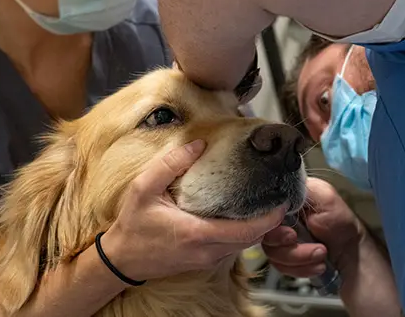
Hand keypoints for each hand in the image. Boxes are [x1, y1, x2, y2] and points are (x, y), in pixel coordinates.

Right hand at [99, 140, 286, 281]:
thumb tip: (197, 144)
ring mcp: (207, 259)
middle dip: (269, 220)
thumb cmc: (132, 225)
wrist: (121, 260)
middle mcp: (207, 251)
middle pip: (252, 239)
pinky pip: (233, 247)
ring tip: (265, 202)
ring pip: (244, 245)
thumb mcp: (143, 188)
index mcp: (196, 233)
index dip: (270, 218)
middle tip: (279, 195)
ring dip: (257, 227)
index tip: (283, 201)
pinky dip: (243, 233)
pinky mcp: (204, 261)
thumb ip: (170, 163)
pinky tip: (243, 214)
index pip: (246, 231)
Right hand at [261, 177, 363, 277]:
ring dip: (300, 259)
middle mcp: (279, 216)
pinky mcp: (283, 255)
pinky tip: (317, 264)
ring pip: (272, 253)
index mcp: (286, 198)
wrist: (351, 255)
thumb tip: (279, 187)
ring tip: (321, 254)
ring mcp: (279, 237)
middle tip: (315, 248)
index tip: (292, 235)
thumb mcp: (325, 197)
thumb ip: (301, 189)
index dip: (274, 226)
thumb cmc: (342, 224)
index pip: (262, 209)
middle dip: (291, 248)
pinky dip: (301, 268)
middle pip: (265, 235)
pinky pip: (280, 266)